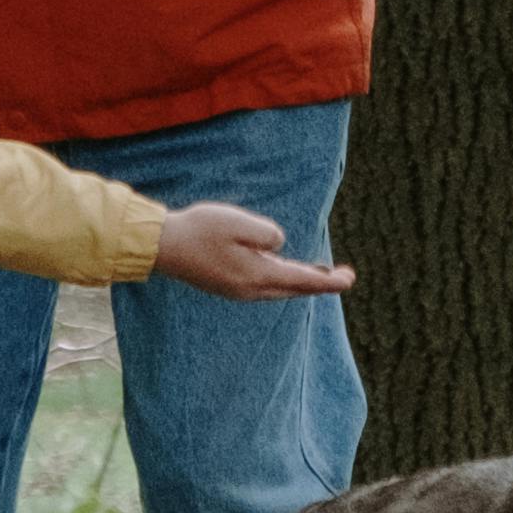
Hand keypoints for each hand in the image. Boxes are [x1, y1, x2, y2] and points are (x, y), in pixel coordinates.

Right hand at [150, 200, 354, 301]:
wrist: (162, 247)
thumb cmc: (200, 230)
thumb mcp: (239, 222)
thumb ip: (267, 234)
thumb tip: (278, 244)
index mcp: (257, 275)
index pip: (302, 280)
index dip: (328, 281)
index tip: (349, 279)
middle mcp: (250, 289)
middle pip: (294, 288)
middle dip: (319, 282)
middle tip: (344, 277)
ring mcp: (237, 290)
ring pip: (279, 289)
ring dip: (301, 282)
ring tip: (321, 274)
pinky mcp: (227, 286)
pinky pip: (265, 286)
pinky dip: (282, 280)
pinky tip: (284, 271)